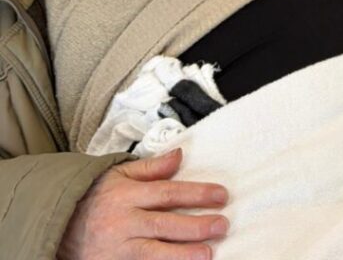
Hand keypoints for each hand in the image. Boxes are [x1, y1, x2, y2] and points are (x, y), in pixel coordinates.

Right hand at [57, 148, 228, 259]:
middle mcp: (123, 222)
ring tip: (208, 254)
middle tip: (222, 224)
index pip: (168, 193)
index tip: (221, 195)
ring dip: (182, 254)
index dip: (196, 194)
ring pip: (154, 252)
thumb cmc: (94, 197)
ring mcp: (117, 248)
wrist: (58, 225)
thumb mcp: (118, 174)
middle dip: (196, 226)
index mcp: (127, 195)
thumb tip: (180, 155)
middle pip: (165, 224)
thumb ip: (151, 167)